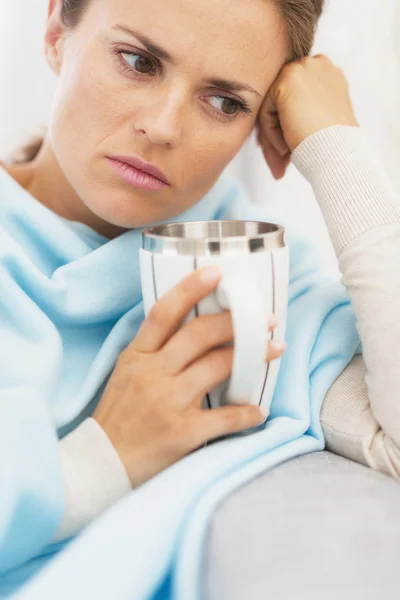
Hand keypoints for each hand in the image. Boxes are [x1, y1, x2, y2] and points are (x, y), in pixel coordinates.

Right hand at [93, 267, 285, 487]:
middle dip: (237, 322)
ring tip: (274, 350)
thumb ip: (154, 350)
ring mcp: (168, 403)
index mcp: (137, 356)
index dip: (190, 289)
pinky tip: (259, 410)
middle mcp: (153, 374)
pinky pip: (225, 418)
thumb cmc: (118, 415)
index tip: (217, 273)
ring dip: (254, 358)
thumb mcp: (126, 372)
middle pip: (199, 335)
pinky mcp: (182, 433)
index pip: (164, 313)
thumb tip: (192, 326)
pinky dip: (247, 413)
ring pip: (217, 367)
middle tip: (265, 320)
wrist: (100, 464)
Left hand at [256, 54, 358, 179]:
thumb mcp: (319, 125)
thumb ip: (301, 117)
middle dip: (276, 136)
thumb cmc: (333, 146)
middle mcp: (316, 65)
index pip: (294, 100)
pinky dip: (271, 134)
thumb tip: (278, 132)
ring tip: (282, 161)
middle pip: (280, 102)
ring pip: (270, 108)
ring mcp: (302, 69)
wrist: (339, 152)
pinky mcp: (287, 80)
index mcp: (328, 75)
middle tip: (278, 164)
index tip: (285, 155)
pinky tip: (285, 147)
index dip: (286, 129)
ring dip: (272, 138)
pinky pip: (265, 112)